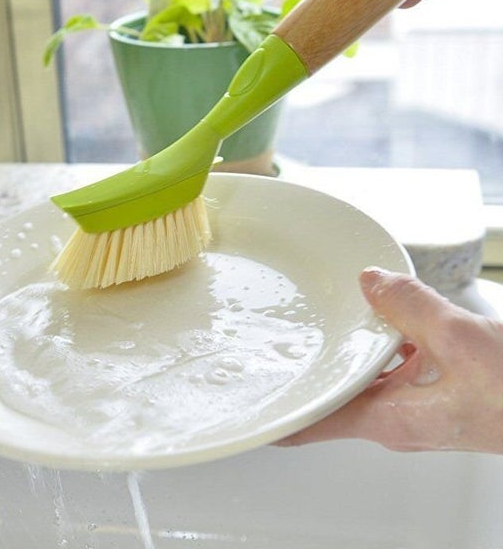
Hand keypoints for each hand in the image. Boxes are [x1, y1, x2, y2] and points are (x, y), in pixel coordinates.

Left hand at [279, 268, 502, 452]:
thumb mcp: (459, 339)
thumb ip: (407, 306)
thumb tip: (369, 281)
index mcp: (389, 419)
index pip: (313, 424)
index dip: (276, 413)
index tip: (246, 396)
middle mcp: (395, 419)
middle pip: (332, 394)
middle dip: (306, 365)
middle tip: (273, 336)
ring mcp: (414, 408)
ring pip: (362, 375)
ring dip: (347, 348)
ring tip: (320, 314)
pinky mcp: (434, 394)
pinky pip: (393, 367)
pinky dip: (382, 343)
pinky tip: (385, 314)